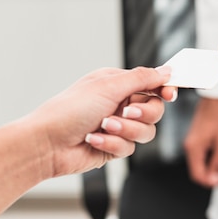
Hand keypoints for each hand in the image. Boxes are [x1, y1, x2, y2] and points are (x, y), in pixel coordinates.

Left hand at [24, 66, 175, 176]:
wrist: (47, 144)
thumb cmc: (69, 110)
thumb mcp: (109, 87)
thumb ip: (142, 78)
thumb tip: (166, 70)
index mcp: (117, 84)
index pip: (151, 84)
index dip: (164, 89)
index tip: (170, 94)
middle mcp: (119, 104)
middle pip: (154, 110)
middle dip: (142, 114)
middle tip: (127, 113)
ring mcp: (117, 127)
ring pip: (145, 132)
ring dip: (125, 131)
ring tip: (103, 127)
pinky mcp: (113, 147)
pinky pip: (129, 148)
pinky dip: (112, 144)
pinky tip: (93, 140)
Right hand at [184, 98, 217, 186]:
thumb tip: (215, 180)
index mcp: (193, 148)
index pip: (197, 175)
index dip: (211, 182)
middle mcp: (190, 145)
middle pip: (198, 169)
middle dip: (212, 176)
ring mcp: (192, 140)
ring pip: (200, 162)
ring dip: (212, 167)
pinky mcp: (198, 136)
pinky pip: (202, 153)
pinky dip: (211, 158)